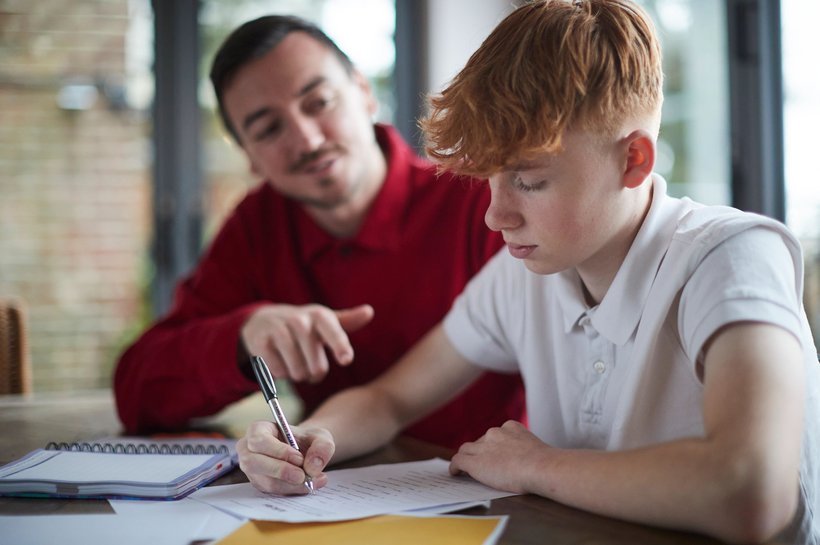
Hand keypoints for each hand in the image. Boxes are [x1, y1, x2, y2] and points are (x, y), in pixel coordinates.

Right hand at [237, 420, 335, 494]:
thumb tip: (312, 467)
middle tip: (302, 476)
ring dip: (289, 484)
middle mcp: (249, 450)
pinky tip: (308, 485)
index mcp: (258, 430)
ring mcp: (252, 470)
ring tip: (312, 481)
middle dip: (280, 471)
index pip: (259, 440)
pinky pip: (272, 491)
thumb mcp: (321, 437)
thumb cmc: (308, 440)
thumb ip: (322, 447)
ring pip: (265, 481)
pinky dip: (291, 490)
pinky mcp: (260, 484)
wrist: (306, 452)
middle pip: (253, 463)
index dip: (277, 450)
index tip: (299, 458)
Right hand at [241, 303, 373, 382]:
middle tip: (313, 371)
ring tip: (297, 367)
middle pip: (316, 365)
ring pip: (297, 371)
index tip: (346, 360)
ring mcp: (278, 330)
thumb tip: (369, 311)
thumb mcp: (326, 321)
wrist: (264, 321)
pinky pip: (278, 372)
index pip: (333, 331)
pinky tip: (280, 363)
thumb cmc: (304, 326)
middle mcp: (299, 320)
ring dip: (299, 376)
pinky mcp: (261, 342)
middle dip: (316, 374)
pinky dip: (281, 374)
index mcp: (320, 316)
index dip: (340, 346)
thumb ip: (348, 321)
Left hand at [449, 420, 546, 493]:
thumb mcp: (535, 448)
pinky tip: (455, 473)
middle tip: (478, 462)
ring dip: (465, 458)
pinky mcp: (475, 462)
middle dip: (478, 451)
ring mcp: (483, 447)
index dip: (490, 445)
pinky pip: (458, 461)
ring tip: (462, 467)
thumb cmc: (544, 463)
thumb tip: (526, 460)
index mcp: (511, 427)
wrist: (539, 467)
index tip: (491, 453)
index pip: (494, 435)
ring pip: (466, 450)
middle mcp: (495, 433)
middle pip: (479, 441)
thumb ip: (526, 450)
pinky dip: (455, 467)